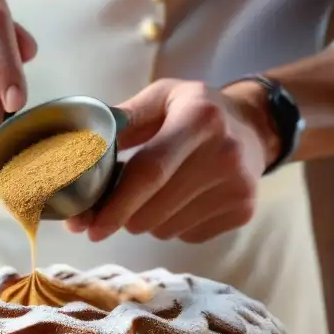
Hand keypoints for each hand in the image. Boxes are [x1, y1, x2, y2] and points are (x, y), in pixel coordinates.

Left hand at [66, 79, 279, 242]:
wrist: (255, 127)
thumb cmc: (195, 111)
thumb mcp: (161, 98)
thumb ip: (122, 121)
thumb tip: (79, 153)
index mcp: (199, 118)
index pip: (150, 172)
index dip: (116, 204)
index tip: (89, 227)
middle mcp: (224, 154)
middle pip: (153, 210)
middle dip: (123, 216)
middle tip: (113, 206)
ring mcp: (237, 187)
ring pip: (165, 229)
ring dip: (148, 219)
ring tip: (159, 191)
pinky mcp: (243, 211)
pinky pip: (185, 236)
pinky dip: (173, 224)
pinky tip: (183, 198)